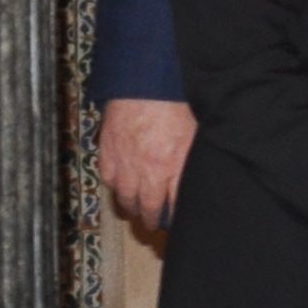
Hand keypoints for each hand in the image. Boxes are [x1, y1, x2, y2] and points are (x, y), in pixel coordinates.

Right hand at [96, 100, 198, 231]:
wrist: (144, 82)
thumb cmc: (176, 101)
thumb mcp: (196, 132)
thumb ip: (193, 157)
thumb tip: (199, 173)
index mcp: (172, 166)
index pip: (175, 205)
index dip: (176, 218)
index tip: (178, 224)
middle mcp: (146, 170)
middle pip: (146, 207)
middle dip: (150, 219)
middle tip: (152, 225)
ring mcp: (124, 162)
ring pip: (124, 197)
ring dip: (130, 207)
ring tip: (136, 211)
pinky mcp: (107, 151)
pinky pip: (108, 179)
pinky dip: (114, 186)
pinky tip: (120, 188)